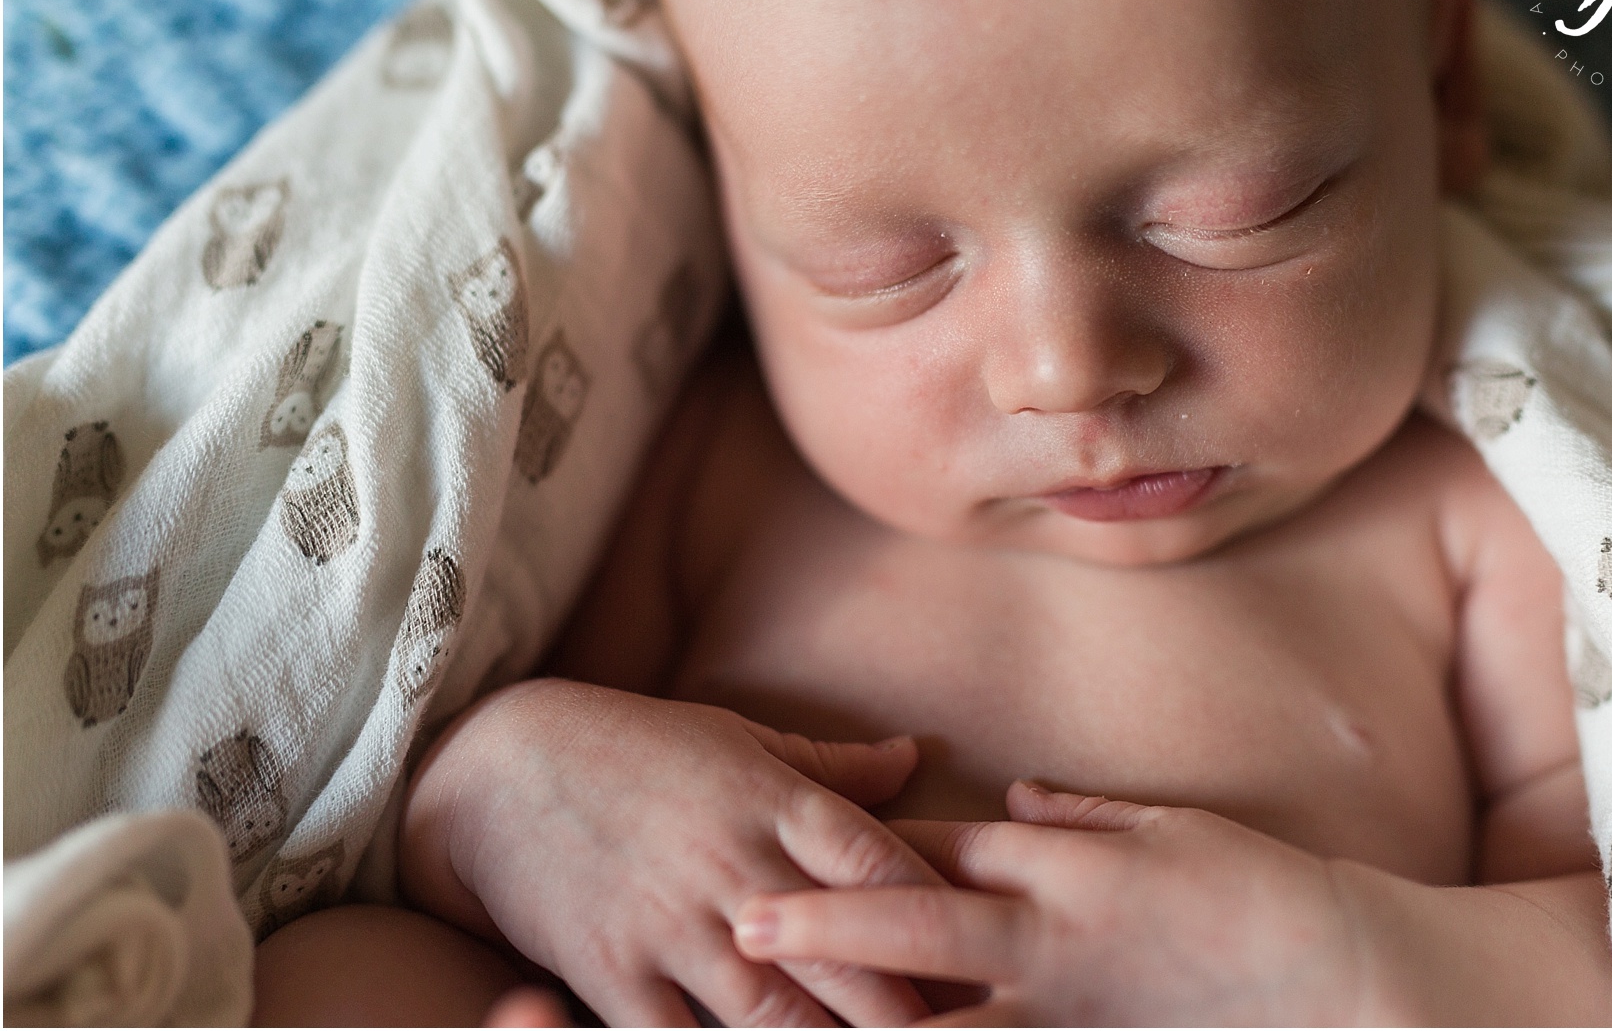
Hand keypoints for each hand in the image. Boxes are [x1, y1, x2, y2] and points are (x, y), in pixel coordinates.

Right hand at [404, 678, 940, 1026]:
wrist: (492, 769)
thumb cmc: (631, 747)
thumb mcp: (735, 738)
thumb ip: (830, 767)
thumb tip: (913, 758)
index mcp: (775, 802)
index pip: (882, 864)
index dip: (940, 918)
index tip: (988, 959)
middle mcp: (735, 867)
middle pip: (848, 956)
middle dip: (912, 1014)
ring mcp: (672, 926)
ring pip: (775, 1017)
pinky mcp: (613, 974)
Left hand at [733, 781, 1366, 1025]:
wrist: (1339, 976)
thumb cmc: (1252, 890)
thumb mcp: (1165, 828)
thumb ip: (1077, 818)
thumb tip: (1009, 803)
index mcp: (1062, 866)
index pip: (940, 848)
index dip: (860, 849)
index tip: (791, 843)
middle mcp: (1050, 937)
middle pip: (917, 924)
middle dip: (827, 924)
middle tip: (743, 925)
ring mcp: (1065, 1011)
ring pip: (944, 1021)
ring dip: (867, 1020)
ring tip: (786, 1019)